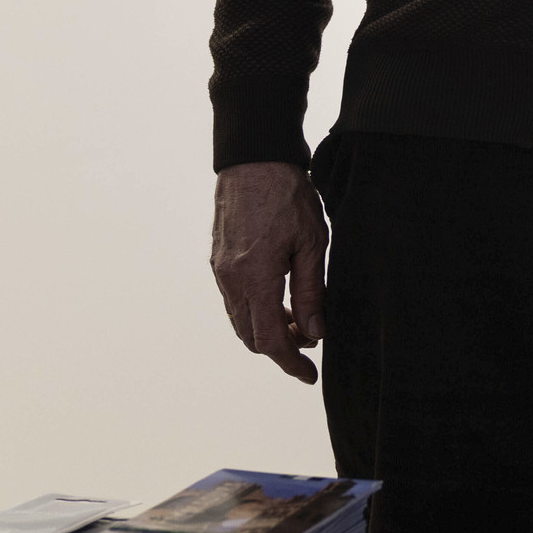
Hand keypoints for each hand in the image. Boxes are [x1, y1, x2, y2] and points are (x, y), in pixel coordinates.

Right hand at [210, 161, 326, 383]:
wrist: (254, 158)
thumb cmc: (287, 195)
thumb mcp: (311, 243)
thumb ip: (310, 292)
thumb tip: (314, 332)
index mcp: (255, 278)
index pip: (270, 340)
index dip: (290, 363)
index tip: (308, 375)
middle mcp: (231, 279)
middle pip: (251, 336)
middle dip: (281, 347)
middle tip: (310, 339)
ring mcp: (220, 270)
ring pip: (240, 320)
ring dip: (267, 328)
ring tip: (298, 317)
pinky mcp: (218, 259)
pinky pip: (234, 300)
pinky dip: (255, 310)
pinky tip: (278, 297)